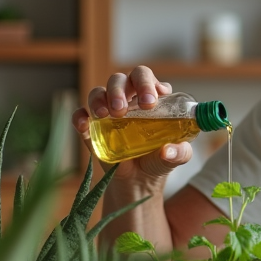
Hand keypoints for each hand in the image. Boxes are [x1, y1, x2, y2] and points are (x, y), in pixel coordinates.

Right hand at [72, 65, 191, 181]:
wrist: (140, 181)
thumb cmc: (160, 160)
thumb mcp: (177, 157)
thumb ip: (180, 152)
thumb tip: (168, 151)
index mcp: (151, 98)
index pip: (145, 78)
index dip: (146, 83)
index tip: (150, 100)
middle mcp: (128, 100)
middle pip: (120, 79)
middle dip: (119, 89)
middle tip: (122, 109)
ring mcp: (108, 112)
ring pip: (98, 92)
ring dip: (99, 99)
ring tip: (105, 115)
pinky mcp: (92, 128)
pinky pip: (81, 114)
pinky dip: (80, 116)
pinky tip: (84, 124)